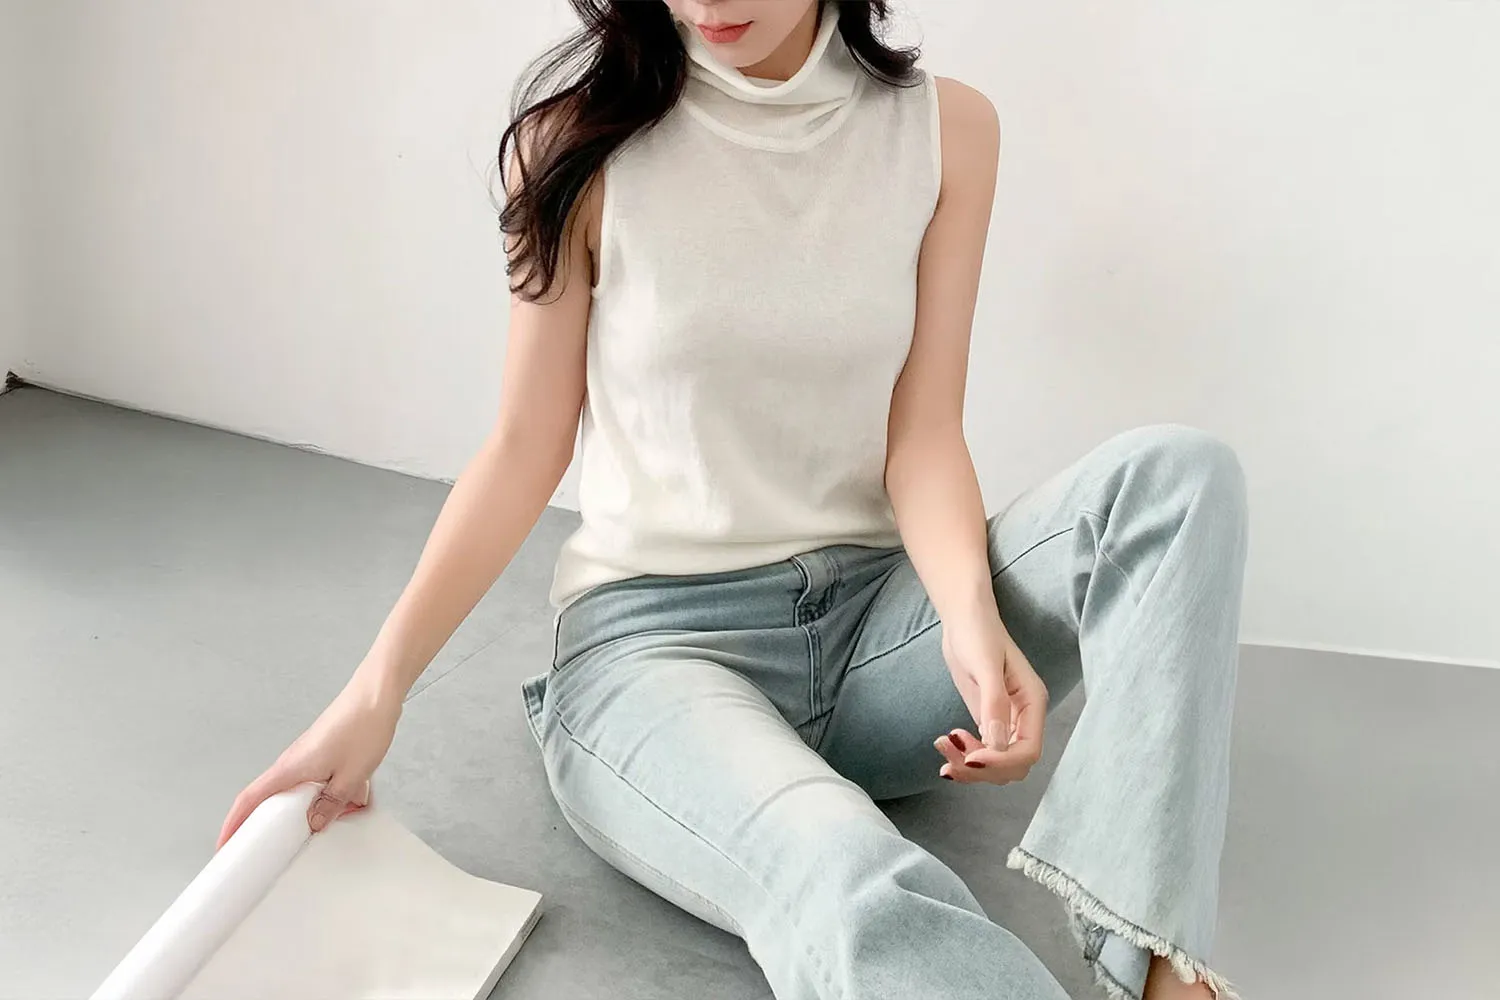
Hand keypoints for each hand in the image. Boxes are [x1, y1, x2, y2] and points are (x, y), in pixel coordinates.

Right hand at [216, 673, 401, 847]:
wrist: (377, 694)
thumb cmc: (363, 727)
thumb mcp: (352, 777)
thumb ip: (331, 804)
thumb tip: (313, 824)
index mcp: (290, 768)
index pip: (249, 798)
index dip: (233, 823)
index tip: (225, 844)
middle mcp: (293, 762)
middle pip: (269, 798)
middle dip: (270, 823)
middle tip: (271, 848)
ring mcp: (307, 756)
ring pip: (297, 790)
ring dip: (308, 807)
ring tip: (325, 822)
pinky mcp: (322, 752)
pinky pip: (315, 780)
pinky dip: (326, 793)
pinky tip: (350, 799)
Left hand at [935, 617, 1047, 784]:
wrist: (963, 618)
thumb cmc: (978, 633)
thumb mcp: (985, 666)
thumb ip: (994, 704)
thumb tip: (997, 745)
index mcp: (1032, 702)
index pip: (1028, 750)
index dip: (1001, 762)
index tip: (970, 757)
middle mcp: (1024, 716)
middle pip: (1012, 765)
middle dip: (982, 769)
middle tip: (949, 760)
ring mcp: (1006, 720)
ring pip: (996, 763)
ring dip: (970, 766)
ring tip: (942, 747)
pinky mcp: (988, 720)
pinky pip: (982, 751)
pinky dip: (963, 756)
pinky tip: (944, 743)